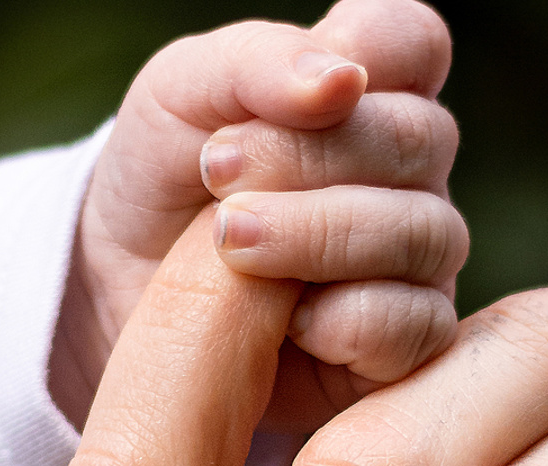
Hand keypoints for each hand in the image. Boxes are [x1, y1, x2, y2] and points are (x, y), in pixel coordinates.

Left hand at [51, 0, 463, 430]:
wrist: (127, 291)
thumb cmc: (169, 176)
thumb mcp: (180, 94)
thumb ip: (257, 65)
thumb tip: (343, 81)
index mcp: (370, 89)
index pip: (414, 41)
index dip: (371, 53)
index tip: (301, 92)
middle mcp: (411, 171)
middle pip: (418, 138)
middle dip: (312, 157)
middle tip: (218, 176)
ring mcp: (418, 258)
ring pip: (420, 232)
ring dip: (317, 235)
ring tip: (228, 243)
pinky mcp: (408, 343)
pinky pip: (411, 325)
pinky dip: (340, 319)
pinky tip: (280, 321)